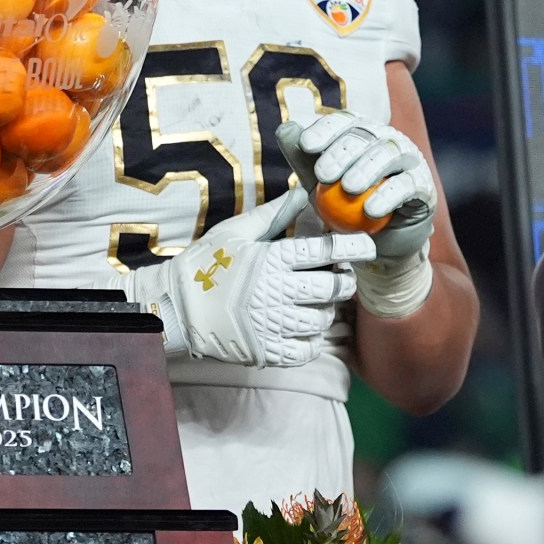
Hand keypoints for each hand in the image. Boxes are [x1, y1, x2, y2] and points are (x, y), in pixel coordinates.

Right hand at [120, 200, 375, 367]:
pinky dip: (312, 339)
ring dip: (326, 310)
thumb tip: (302, 192)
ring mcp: (272, 325)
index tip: (368, 246)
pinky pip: (308, 349)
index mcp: (270, 259)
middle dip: (344, 281)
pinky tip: (301, 327)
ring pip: (324, 319)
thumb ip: (274, 214)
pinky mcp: (268, 351)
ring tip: (314, 302)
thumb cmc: (206, 264)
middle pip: (332, 287)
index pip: (324, 250)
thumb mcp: (235, 231)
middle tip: (339, 277)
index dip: (352, 246)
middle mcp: (275, 292)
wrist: (175, 308)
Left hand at [278, 112, 435, 259]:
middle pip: (365, 135)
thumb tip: (284, 129)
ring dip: (367, 169)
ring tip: (348, 188)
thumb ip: (302, 158)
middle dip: (342, 151)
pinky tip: (371, 210)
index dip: (325, 129)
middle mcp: (387, 139)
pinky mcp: (423, 185)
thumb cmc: (342, 207)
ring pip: (389, 154)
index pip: (344, 121)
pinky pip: (408, 185)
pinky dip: (389, 196)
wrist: (375, 241)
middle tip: (322, 174)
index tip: (306, 145)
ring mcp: (408, 159)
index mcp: (361, 132)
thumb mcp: (317, 184)